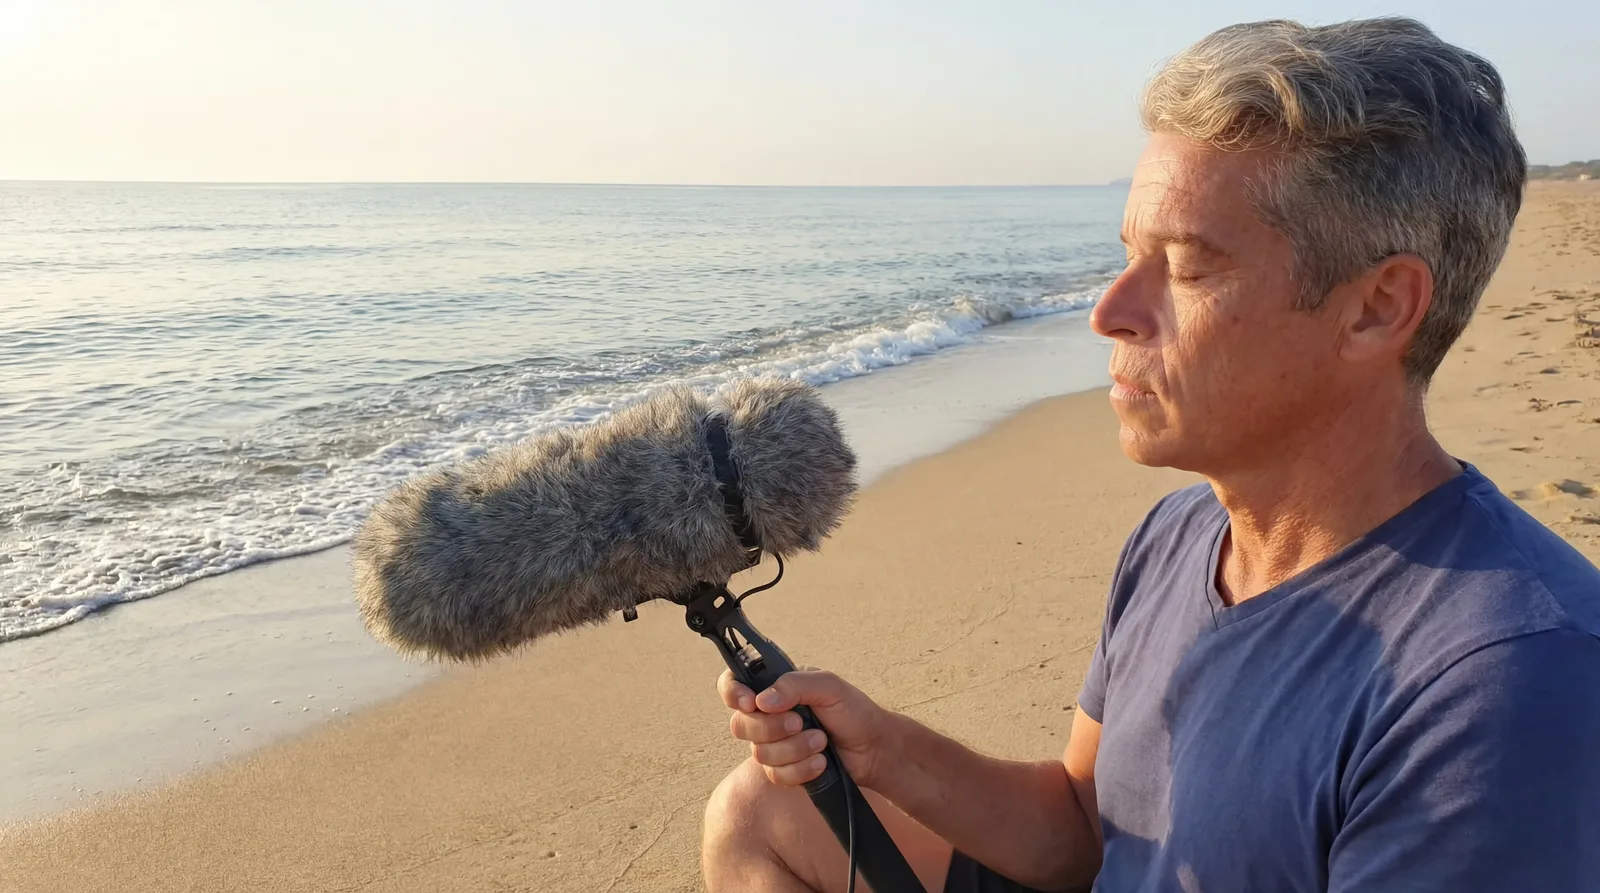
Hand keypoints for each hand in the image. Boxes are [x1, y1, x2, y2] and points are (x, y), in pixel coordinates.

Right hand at [718, 668, 897, 789]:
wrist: (874, 749)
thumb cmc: (854, 711)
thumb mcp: (829, 686)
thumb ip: (795, 685)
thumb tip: (762, 700)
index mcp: (775, 687)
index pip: (734, 685)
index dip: (733, 694)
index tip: (751, 703)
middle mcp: (769, 715)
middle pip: (740, 725)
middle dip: (772, 727)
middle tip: (801, 722)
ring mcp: (775, 744)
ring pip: (759, 753)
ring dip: (794, 749)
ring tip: (821, 742)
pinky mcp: (784, 770)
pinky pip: (775, 775)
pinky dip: (800, 769)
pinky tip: (821, 763)